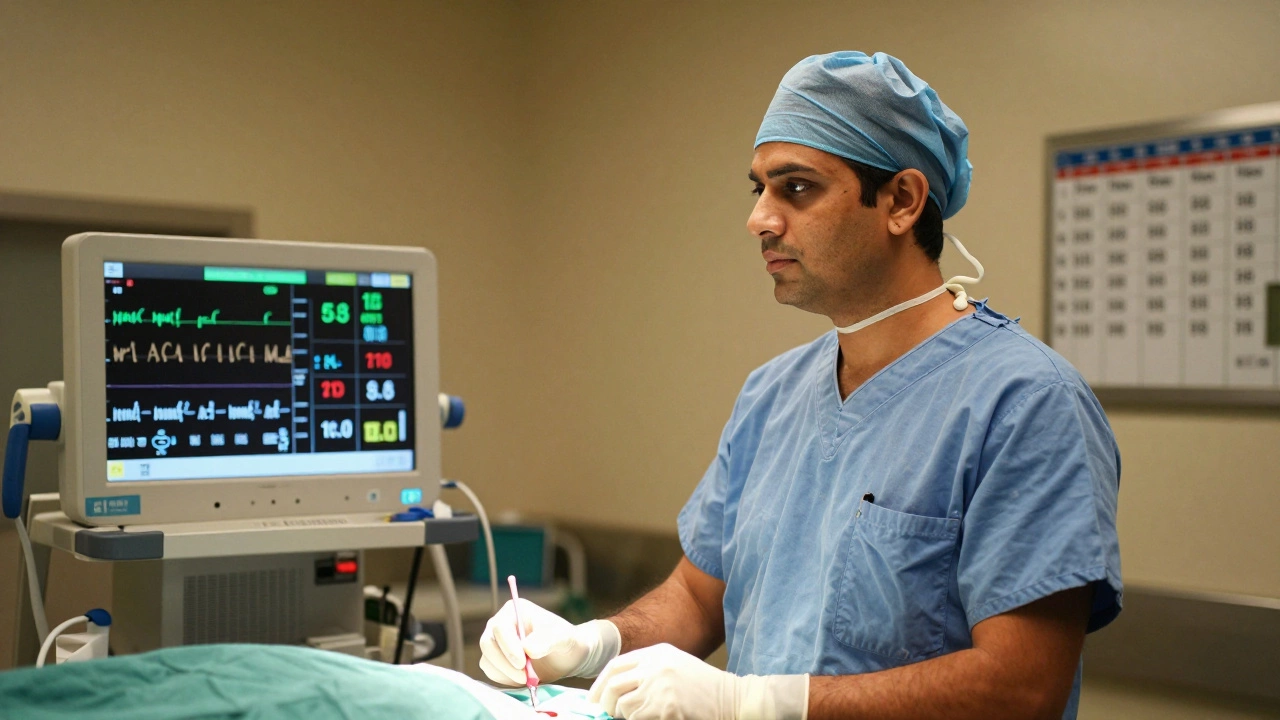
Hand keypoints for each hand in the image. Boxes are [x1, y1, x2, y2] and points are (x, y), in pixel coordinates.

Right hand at [478, 599, 619, 684]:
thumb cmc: (566, 640)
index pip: (500, 627)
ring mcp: (497, 644)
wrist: (569, 657)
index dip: (508, 646)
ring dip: (505, 673)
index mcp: (514, 611)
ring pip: (487, 660)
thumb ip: (547, 640)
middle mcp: (501, 625)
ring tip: (529, 679)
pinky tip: (524, 680)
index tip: (522, 663)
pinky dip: (506, 680)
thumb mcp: (563, 636)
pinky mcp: (498, 662)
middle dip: (504, 663)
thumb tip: (527, 649)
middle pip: (487, 643)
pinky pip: (492, 673)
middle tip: (524, 677)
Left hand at [588, 643, 807, 719]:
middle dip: (604, 703)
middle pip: (613, 685)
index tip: (594, 699)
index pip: (615, 665)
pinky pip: (637, 719)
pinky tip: (656, 719)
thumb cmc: (704, 687)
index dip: (600, 684)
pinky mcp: (666, 707)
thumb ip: (648, 670)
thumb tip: (614, 689)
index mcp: (657, 653)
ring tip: (641, 716)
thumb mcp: (675, 666)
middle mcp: (655, 665)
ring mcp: (660, 685)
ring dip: (626, 717)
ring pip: (623, 706)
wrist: (733, 698)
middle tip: (605, 714)